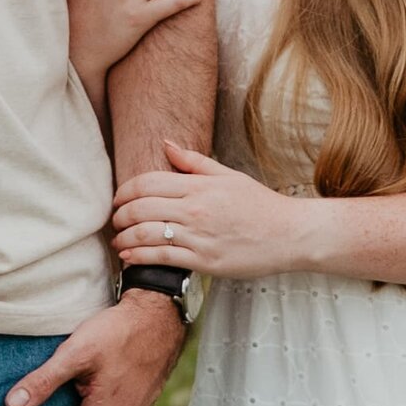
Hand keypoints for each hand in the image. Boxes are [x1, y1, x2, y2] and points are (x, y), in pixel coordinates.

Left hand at [111, 137, 311, 283]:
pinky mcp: (203, 260)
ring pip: (146, 234)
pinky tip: (129, 257)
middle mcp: (195, 209)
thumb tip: (166, 144)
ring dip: (124, 238)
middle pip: (141, 208)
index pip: (148, 183)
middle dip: (120, 215)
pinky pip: (161, 257)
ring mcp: (198, 236)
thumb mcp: (229, 176)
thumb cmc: (261, 206)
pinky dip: (139, 257)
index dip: (125, 191)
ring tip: (119, 241)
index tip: (118, 199)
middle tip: (115, 220)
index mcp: (200, 186)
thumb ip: (194, 163)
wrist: (290, 234)